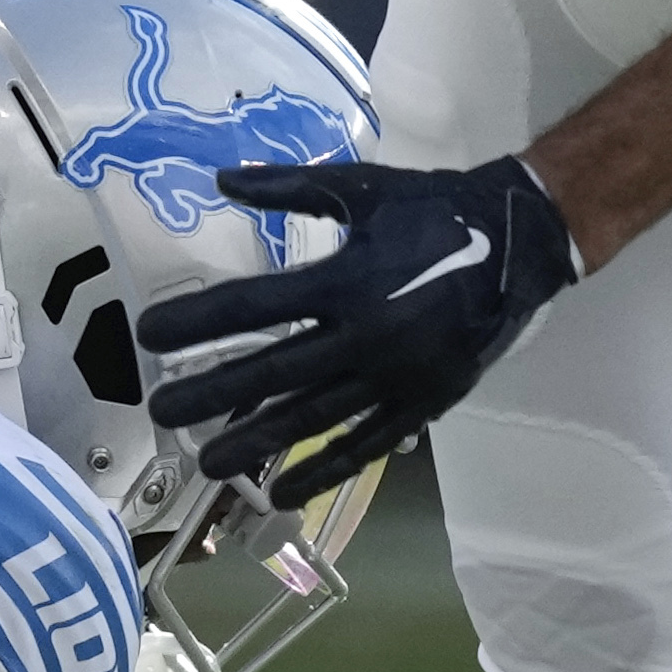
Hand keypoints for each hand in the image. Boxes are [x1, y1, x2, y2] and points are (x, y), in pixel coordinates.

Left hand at [133, 151, 580, 505]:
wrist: (522, 242)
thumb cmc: (434, 209)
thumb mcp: (362, 188)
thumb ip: (290, 188)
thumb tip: (221, 180)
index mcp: (346, 278)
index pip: (252, 305)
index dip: (197, 321)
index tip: (150, 335)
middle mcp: (364, 335)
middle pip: (272, 371)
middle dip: (212, 393)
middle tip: (162, 413)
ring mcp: (394, 376)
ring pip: (314, 419)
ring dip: (258, 442)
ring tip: (211, 463)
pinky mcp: (422, 403)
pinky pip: (366, 445)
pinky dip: (325, 471)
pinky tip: (284, 491)